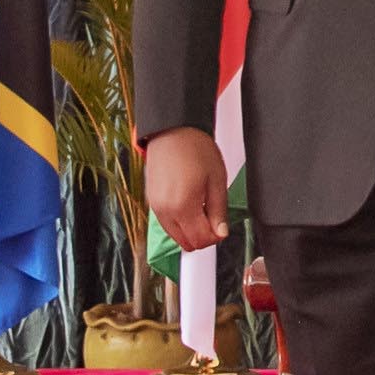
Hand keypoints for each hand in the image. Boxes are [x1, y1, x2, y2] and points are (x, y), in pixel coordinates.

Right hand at [140, 127, 227, 250]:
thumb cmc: (194, 148)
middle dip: (204, 237)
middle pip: (187, 243)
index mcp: (183, 206)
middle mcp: (166, 211)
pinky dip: (180, 224)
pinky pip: (167, 225)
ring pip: (176, 237)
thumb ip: (219, 210)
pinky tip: (190, 207)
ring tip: (202, 210)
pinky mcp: (151, 202)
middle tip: (214, 219)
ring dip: (191, 231)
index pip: (201, 240)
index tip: (222, 227)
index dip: (216, 237)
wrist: (172, 131)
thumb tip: (221, 233)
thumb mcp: (216, 179)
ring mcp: (156, 208)